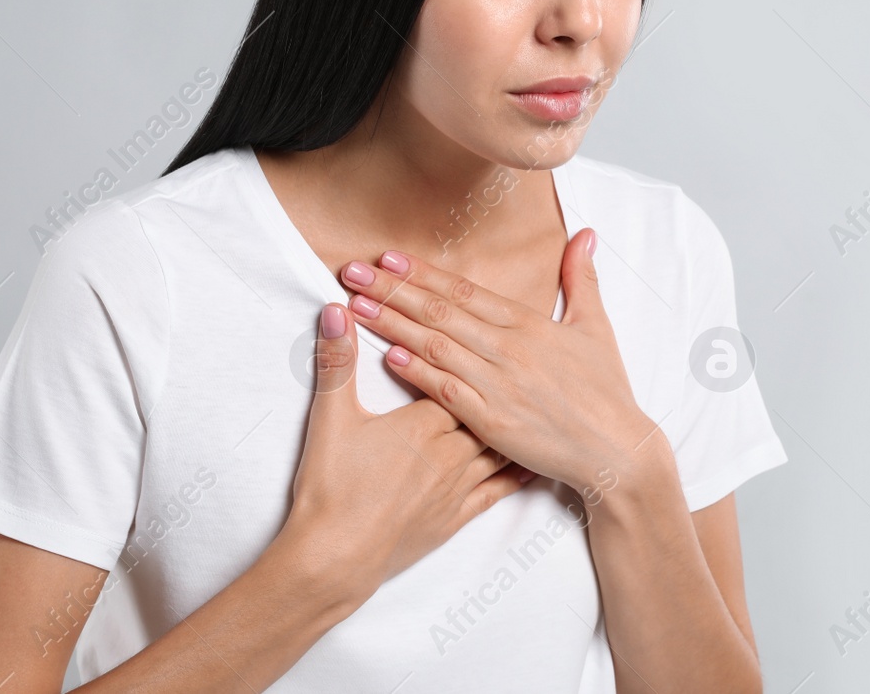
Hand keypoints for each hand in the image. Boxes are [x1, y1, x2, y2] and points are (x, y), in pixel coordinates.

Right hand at [280, 302, 532, 592]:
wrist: (335, 558)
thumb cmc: (331, 489)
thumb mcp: (330, 419)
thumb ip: (338, 361)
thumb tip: (337, 311)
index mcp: (424, 422)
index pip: (454, 373)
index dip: (464, 349)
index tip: (481, 328)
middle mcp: (451, 452)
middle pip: (484, 405)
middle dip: (498, 382)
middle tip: (523, 359)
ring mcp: (457, 487)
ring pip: (499, 445)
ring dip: (516, 423)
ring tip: (539, 402)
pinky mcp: (455, 518)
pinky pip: (498, 491)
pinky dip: (518, 473)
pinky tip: (532, 463)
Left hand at [338, 229, 656, 495]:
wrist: (617, 450)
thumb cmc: (606, 391)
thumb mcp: (595, 327)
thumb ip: (581, 279)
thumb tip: (585, 235)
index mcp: (528, 324)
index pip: (464, 290)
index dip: (422, 273)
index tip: (387, 257)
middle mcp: (509, 348)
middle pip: (440, 311)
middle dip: (392, 289)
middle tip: (352, 271)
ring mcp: (499, 384)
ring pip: (436, 346)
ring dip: (393, 324)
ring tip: (357, 306)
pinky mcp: (493, 420)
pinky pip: (448, 391)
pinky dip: (418, 372)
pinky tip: (389, 356)